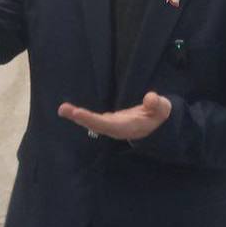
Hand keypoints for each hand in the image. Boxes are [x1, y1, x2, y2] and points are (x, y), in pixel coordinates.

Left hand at [57, 91, 171, 140]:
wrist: (157, 122)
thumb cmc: (159, 113)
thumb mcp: (163, 108)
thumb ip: (157, 104)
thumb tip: (150, 98)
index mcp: (128, 127)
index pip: (108, 125)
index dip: (93, 120)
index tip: (78, 113)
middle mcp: (116, 129)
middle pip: (96, 125)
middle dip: (80, 118)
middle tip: (63, 110)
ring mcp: (111, 125)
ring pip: (92, 122)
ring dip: (77, 116)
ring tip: (62, 109)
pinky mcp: (108, 121)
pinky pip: (92, 119)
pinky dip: (81, 115)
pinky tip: (71, 111)